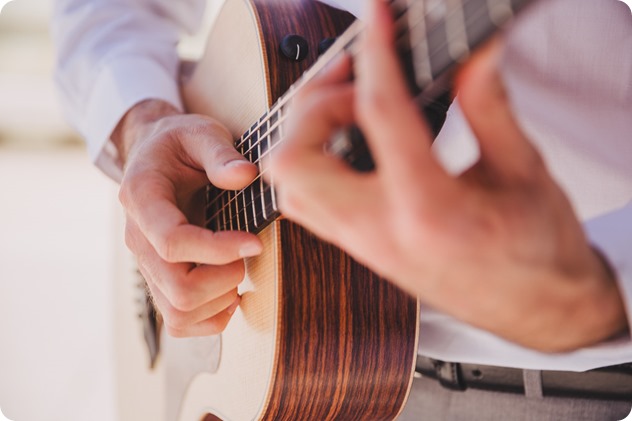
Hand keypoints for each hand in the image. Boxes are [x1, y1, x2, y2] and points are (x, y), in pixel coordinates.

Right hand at [112, 99, 262, 336]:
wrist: (154, 156)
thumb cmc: (179, 143)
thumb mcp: (199, 131)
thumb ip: (220, 153)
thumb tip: (246, 176)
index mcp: (142, 198)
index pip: (173, 242)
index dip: (219, 249)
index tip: (254, 242)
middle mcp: (138, 238)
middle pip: (177, 288)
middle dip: (225, 278)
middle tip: (248, 252)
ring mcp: (146, 263)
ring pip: (177, 313)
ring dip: (220, 300)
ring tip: (239, 270)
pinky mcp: (159, 279)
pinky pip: (178, 321)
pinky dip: (210, 318)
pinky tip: (230, 291)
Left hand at [268, 0, 626, 350]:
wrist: (538, 311)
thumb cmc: (540, 251)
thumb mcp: (523, 170)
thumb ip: (488, 106)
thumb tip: (473, 54)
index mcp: (429, 211)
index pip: (379, 114)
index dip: (375, 53)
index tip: (376, 18)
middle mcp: (380, 233)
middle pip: (295, 161)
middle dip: (313, 105)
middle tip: (355, 79)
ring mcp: (363, 246)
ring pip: (290, 186)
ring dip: (305, 136)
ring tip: (349, 108)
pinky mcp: (360, 248)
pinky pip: (307, 203)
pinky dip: (313, 163)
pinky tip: (348, 144)